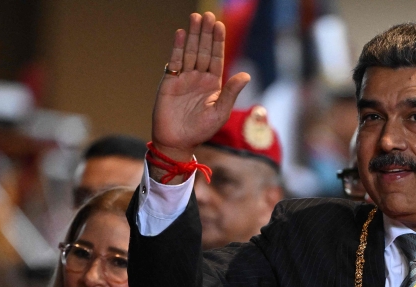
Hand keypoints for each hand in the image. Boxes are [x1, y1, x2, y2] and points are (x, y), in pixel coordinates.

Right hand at [152, 12, 250, 163]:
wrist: (177, 142)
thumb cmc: (201, 130)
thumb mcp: (220, 112)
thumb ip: (231, 92)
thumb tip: (246, 75)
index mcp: (213, 84)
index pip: (216, 58)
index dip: (217, 42)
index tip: (219, 25)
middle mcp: (198, 78)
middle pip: (203, 50)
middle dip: (205, 33)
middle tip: (208, 15)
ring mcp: (183, 78)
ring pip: (189, 52)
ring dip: (192, 35)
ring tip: (196, 18)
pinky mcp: (169, 82)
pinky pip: (174, 61)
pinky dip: (177, 48)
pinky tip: (180, 34)